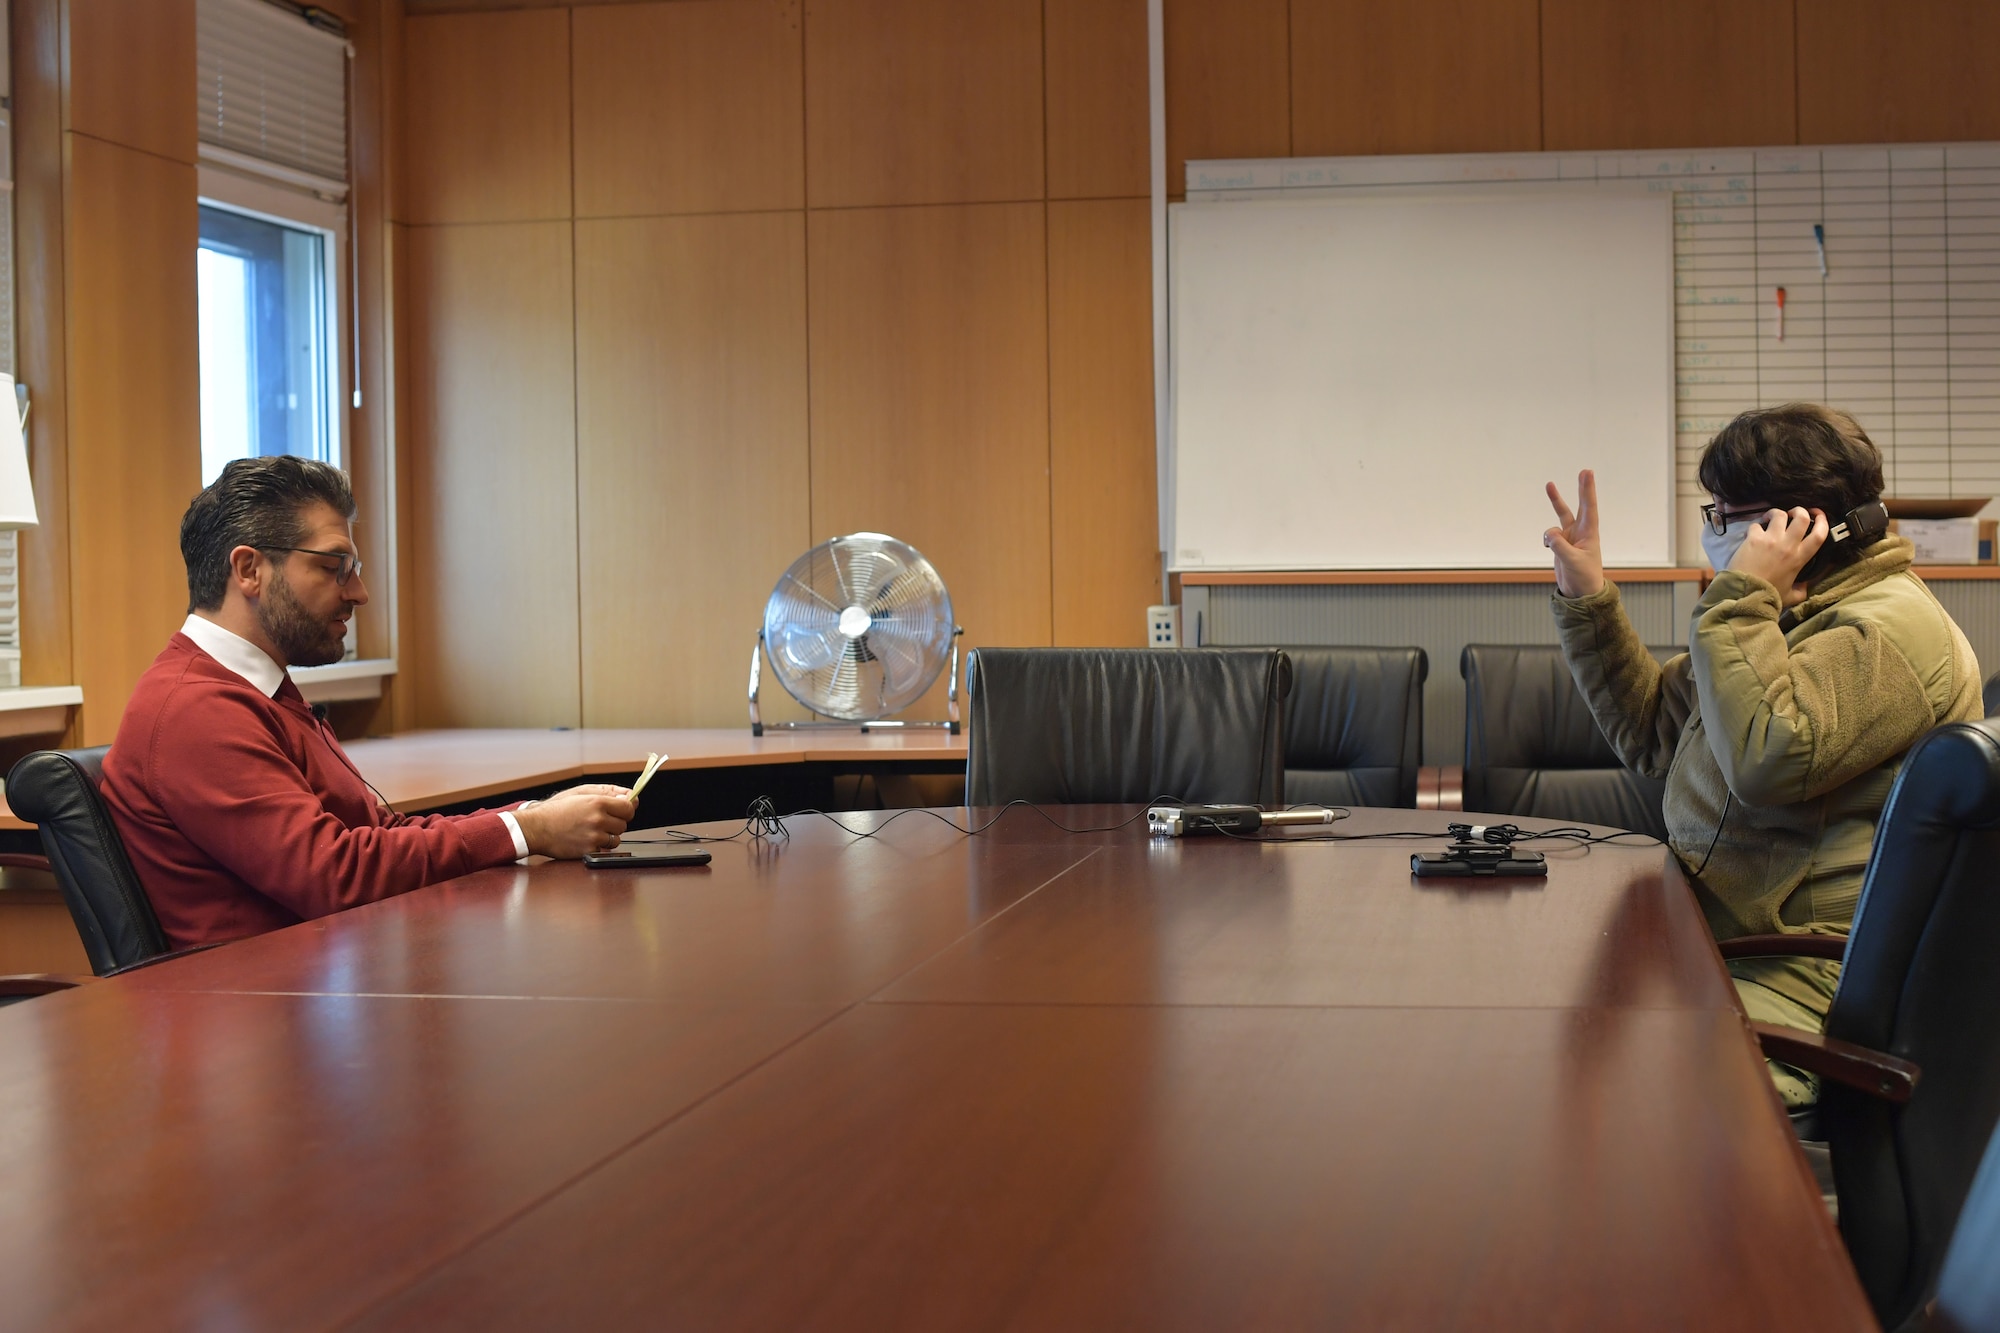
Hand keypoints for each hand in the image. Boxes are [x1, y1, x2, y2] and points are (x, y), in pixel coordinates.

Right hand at [515, 784, 635, 858]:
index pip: (629, 808)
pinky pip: (605, 849)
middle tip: (600, 820)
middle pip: (623, 824)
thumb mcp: (581, 792)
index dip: (626, 809)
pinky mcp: (589, 851)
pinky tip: (586, 838)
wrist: (537, 828)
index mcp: (597, 802)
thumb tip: (631, 796)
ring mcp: (594, 837)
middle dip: (615, 822)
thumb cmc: (557, 809)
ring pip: (616, 839)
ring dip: (608, 836)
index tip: (621, 810)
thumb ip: (608, 792)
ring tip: (592, 830)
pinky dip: (599, 846)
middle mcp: (597, 820)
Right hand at [1544, 470, 1604, 597]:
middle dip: (1581, 488)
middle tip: (1585, 471)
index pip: (1589, 507)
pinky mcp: (1561, 543)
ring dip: (1556, 501)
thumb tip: (1548, 533)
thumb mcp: (1572, 562)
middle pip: (1580, 505)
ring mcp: (1571, 536)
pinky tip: (1547, 547)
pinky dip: (1546, 539)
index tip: (1587, 474)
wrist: (1580, 592)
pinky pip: (1549, 534)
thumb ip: (1560, 547)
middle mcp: (1581, 531)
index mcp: (1590, 533)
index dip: (1588, 490)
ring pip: (1561, 515)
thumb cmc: (1583, 577)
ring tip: (1550, 485)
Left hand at [1729, 507, 1828, 606]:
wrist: (1744, 593)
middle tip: (1794, 513)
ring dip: (1776, 514)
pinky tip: (1753, 533)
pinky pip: (1756, 524)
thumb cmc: (1768, 595)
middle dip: (1800, 511)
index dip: (1822, 522)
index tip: (1819, 516)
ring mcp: (1770, 540)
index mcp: (1799, 558)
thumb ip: (1801, 590)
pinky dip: (1755, 526)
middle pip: (1801, 518)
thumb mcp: (1791, 596)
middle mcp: (1788, 545)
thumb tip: (1805, 585)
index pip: (1819, 535)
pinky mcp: (1753, 538)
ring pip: (1780, 515)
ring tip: (1771, 519)